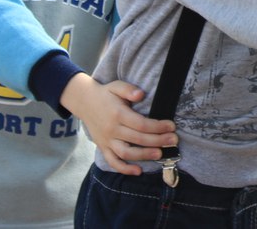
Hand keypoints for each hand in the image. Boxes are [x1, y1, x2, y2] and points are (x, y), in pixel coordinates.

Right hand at [60, 74, 177, 174]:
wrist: (83, 102)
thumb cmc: (105, 94)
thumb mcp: (116, 86)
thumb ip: (128, 89)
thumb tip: (140, 94)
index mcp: (118, 114)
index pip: (141, 124)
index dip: (158, 126)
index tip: (171, 126)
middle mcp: (112, 129)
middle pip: (137, 139)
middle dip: (158, 141)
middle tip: (173, 141)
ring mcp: (107, 140)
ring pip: (126, 153)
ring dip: (144, 155)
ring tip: (160, 154)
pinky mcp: (103, 147)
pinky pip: (112, 161)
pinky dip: (124, 169)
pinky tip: (138, 171)